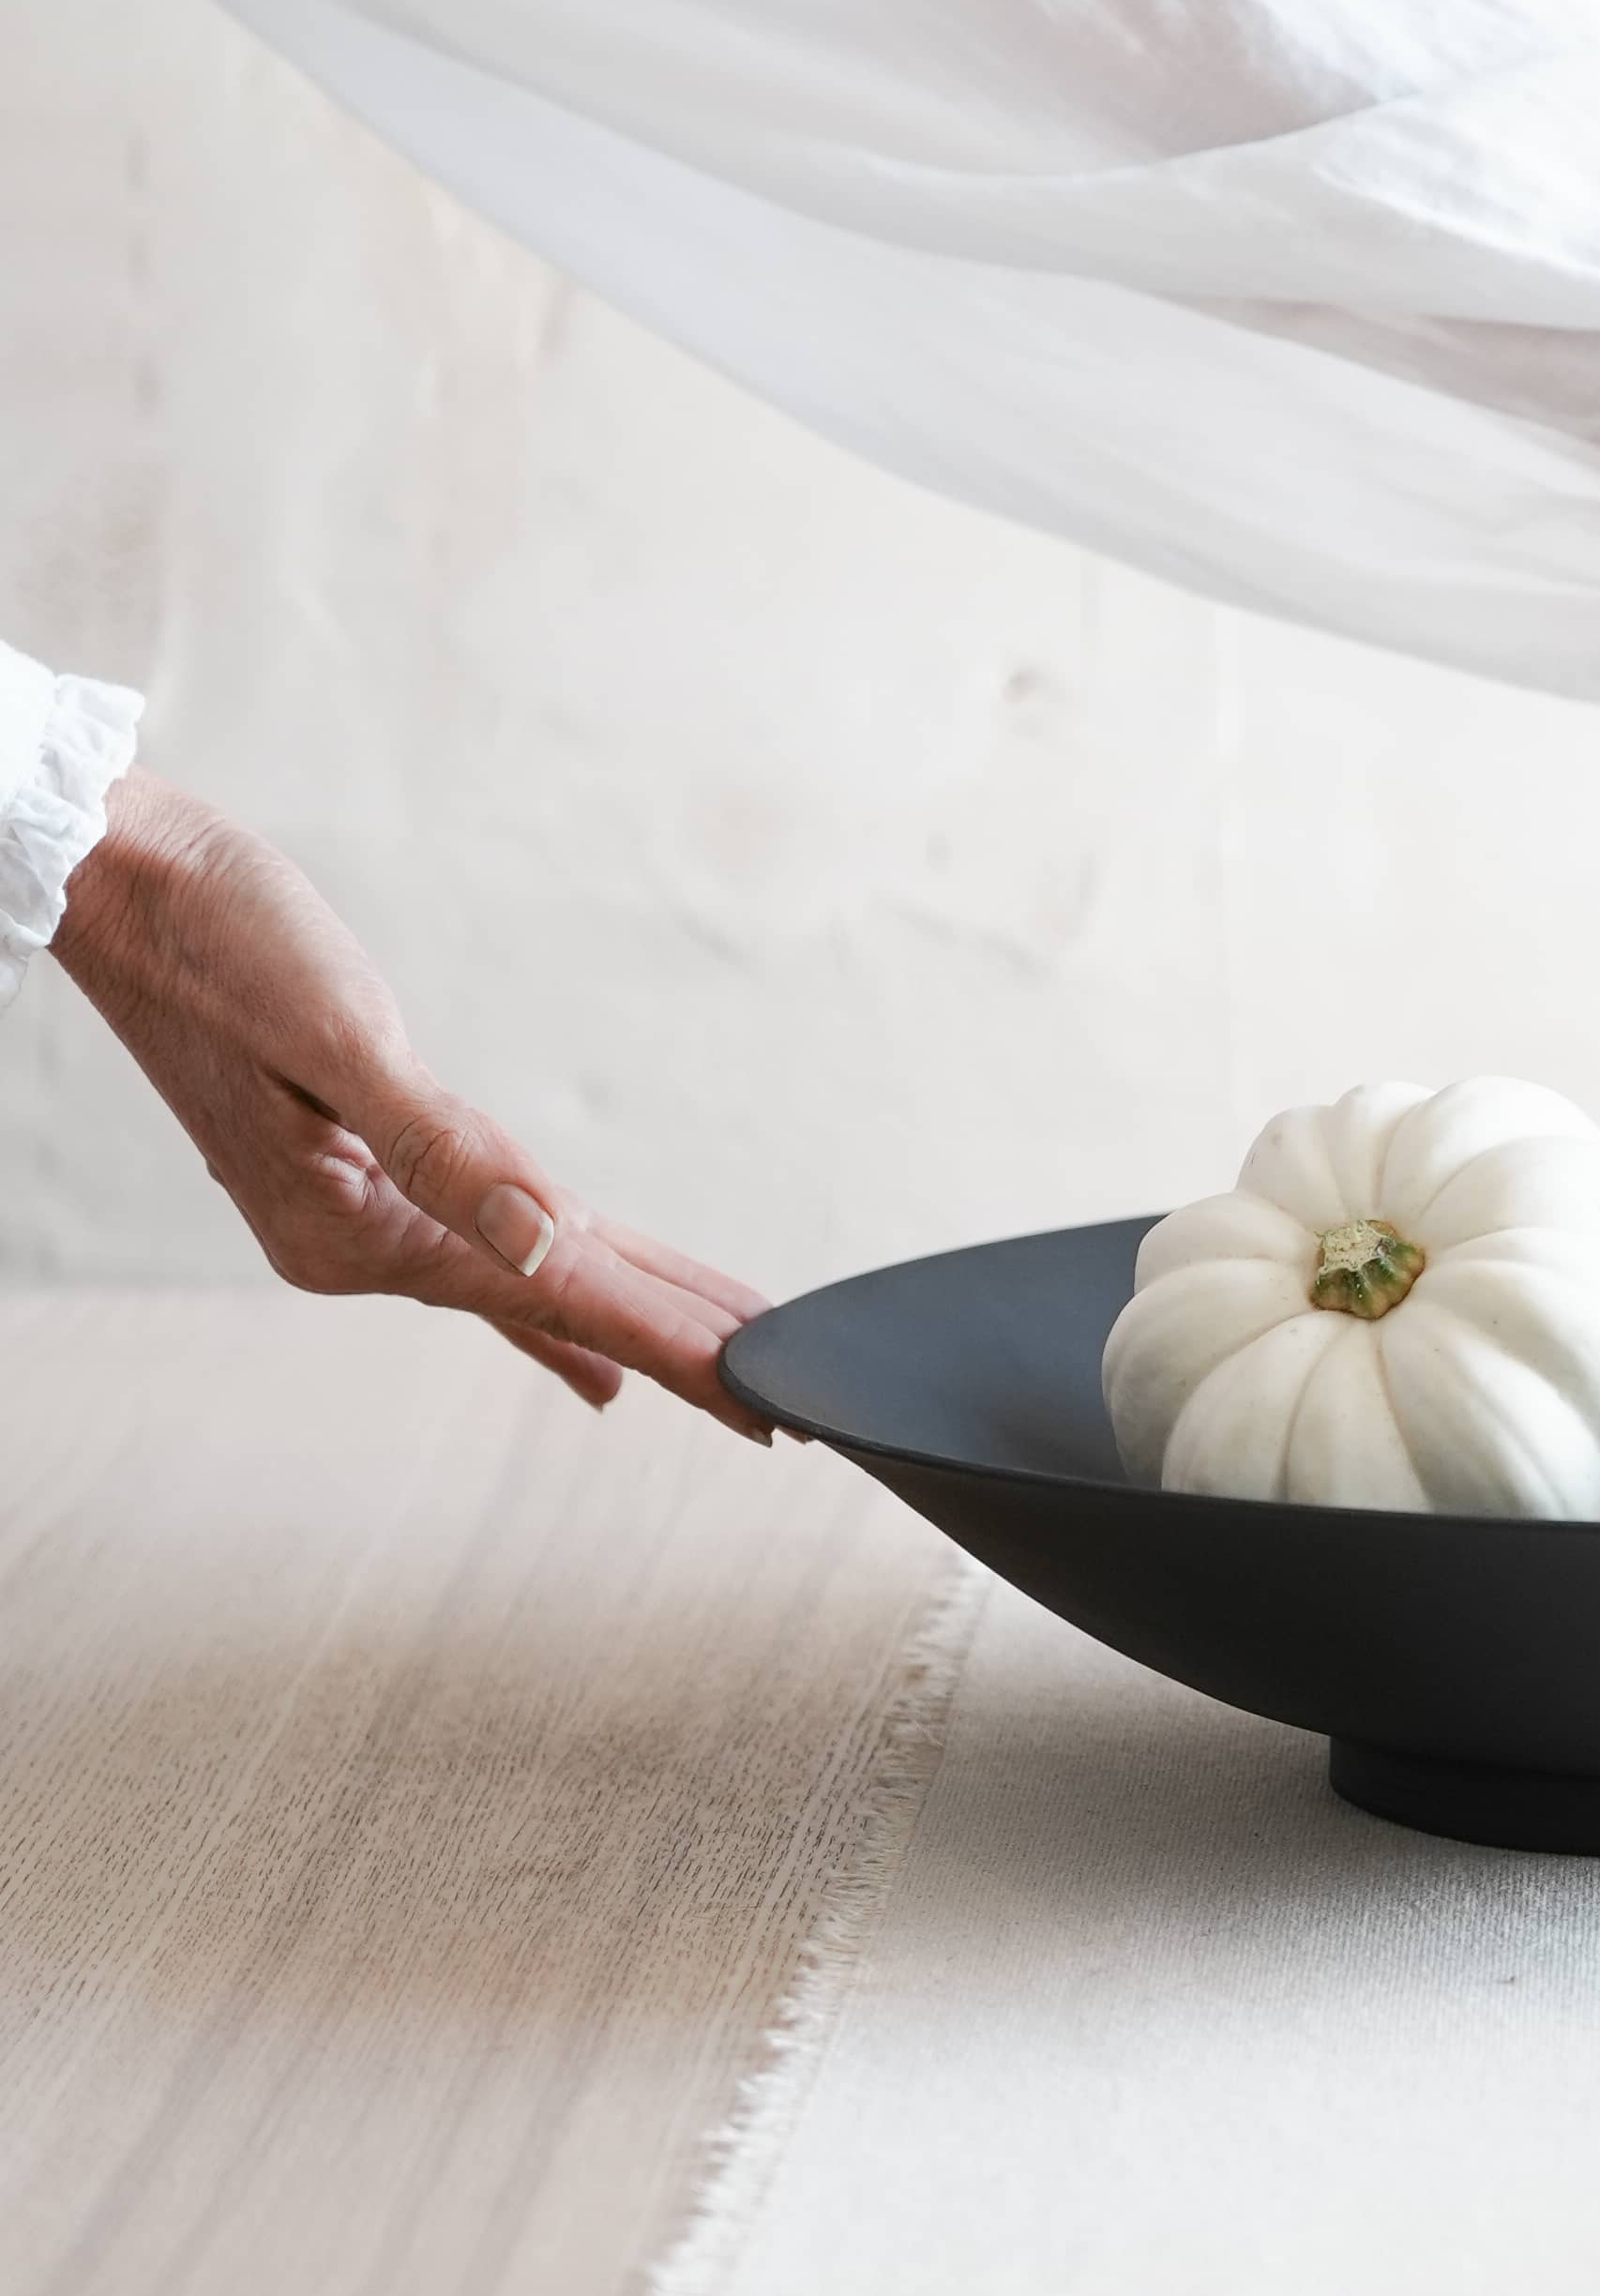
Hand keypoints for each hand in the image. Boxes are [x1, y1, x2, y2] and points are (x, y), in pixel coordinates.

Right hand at [50, 771, 771, 1429]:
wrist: (120, 886)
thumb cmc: (216, 939)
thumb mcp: (339, 1037)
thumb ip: (444, 1150)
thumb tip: (543, 1242)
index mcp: (357, 1225)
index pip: (553, 1296)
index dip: (669, 1344)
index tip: (760, 1400)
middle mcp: (359, 1241)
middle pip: (557, 1302)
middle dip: (676, 1348)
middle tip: (784, 1409)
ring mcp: (359, 1215)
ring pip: (534, 1277)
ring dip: (632, 1318)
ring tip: (722, 1369)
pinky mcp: (367, 1175)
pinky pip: (487, 1255)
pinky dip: (552, 1301)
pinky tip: (592, 1362)